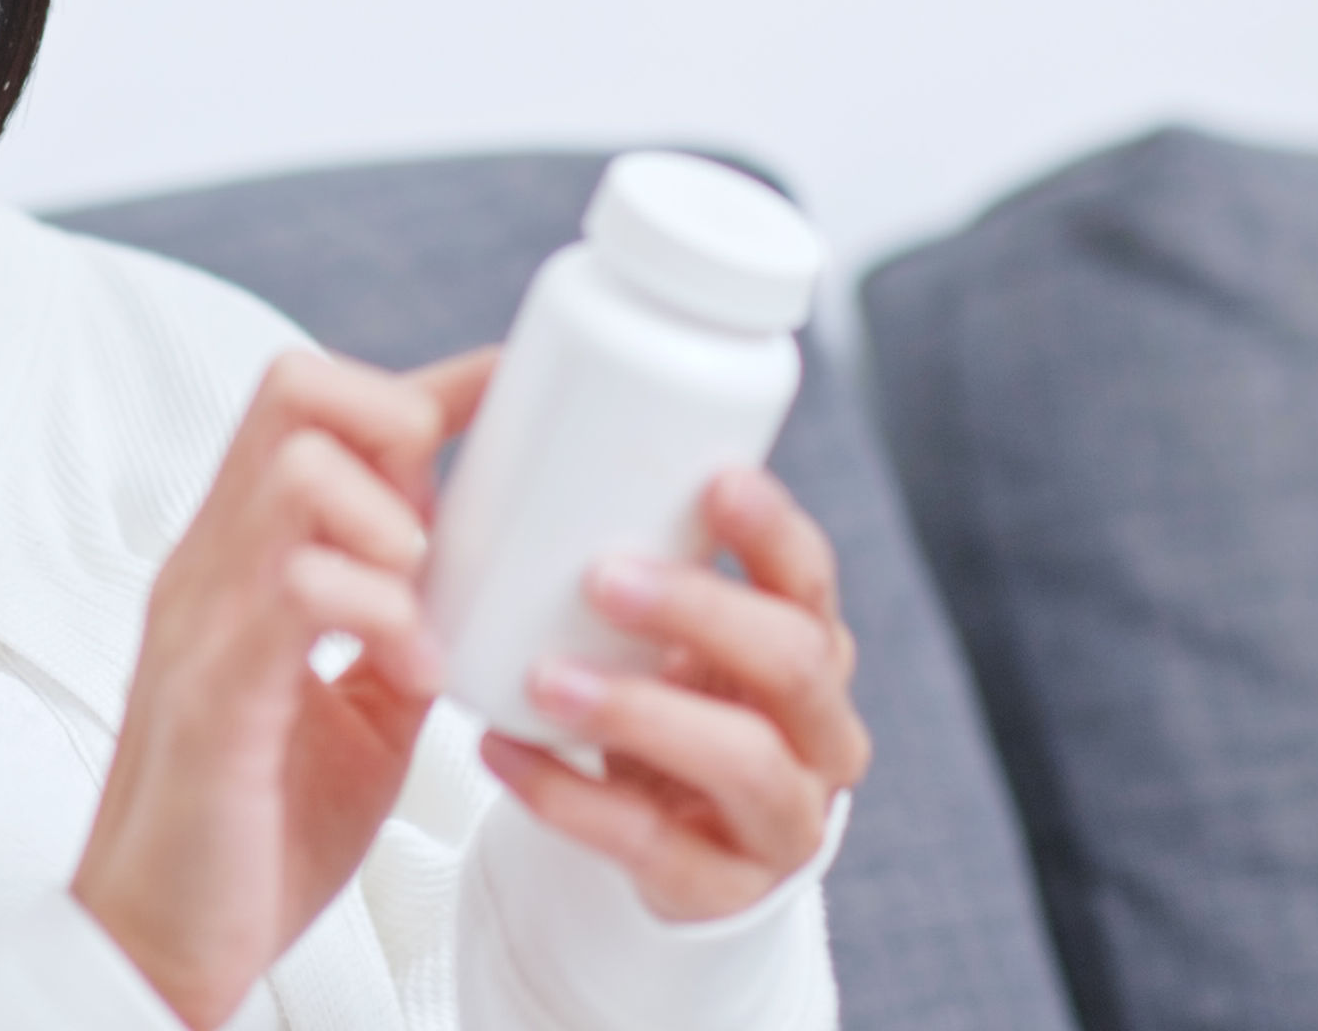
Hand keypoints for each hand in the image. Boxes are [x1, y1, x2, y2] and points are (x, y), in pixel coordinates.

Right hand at [73, 347, 496, 1028]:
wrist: (164, 948)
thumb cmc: (252, 835)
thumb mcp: (361, 716)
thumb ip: (402, 633)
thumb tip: (475, 580)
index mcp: (243, 563)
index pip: (314, 412)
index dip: (416, 385)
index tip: (504, 385)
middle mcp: (213, 567)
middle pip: (293, 391)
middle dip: (395, 419)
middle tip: (438, 516)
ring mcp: (205, 620)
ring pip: (296, 471)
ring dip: (389, 521)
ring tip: (423, 603)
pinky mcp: (215, 691)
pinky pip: (299, 590)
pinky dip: (380, 614)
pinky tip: (411, 672)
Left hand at [481, 465, 871, 921]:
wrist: (668, 844)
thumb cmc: (662, 700)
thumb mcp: (673, 637)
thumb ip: (637, 559)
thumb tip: (524, 429)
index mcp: (809, 651)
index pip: (812, 582)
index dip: (774, 533)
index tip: (715, 480)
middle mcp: (819, 736)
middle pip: (794, 663)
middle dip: (703, 612)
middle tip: (603, 575)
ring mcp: (781, 821)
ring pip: (743, 761)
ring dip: (640, 710)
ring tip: (544, 677)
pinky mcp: (721, 888)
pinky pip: (650, 845)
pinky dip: (566, 796)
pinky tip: (498, 749)